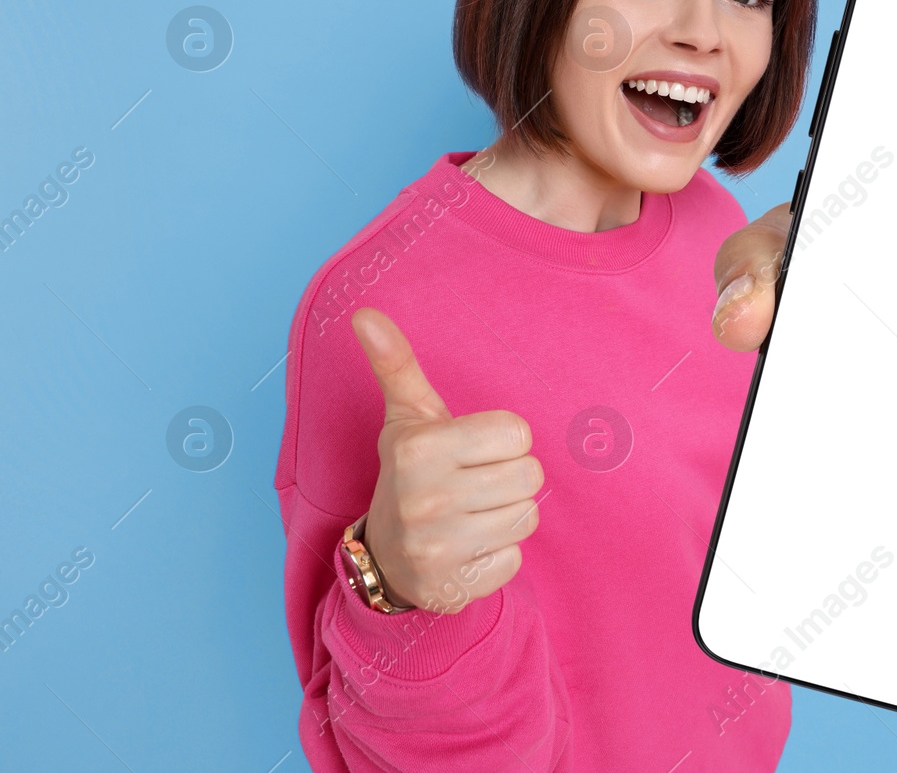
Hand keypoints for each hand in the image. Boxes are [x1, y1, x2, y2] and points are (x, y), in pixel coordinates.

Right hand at [351, 308, 544, 613]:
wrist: (386, 557)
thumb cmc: (412, 472)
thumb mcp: (407, 418)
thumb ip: (395, 364)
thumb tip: (365, 312)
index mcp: (419, 448)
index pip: (518, 433)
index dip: (503, 441)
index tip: (473, 451)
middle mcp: (425, 498)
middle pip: (530, 475)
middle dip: (510, 478)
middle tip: (474, 484)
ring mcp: (438, 547)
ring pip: (528, 516)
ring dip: (507, 515)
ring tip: (473, 514)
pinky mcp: (455, 586)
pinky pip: (516, 558)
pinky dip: (499, 555)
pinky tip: (469, 548)